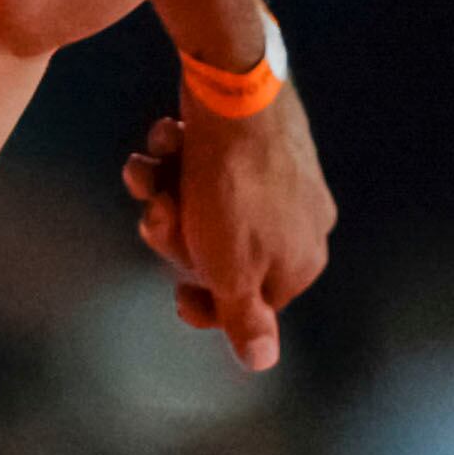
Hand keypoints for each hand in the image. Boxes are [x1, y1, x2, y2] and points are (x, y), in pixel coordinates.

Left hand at [121, 81, 334, 372]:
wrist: (235, 90)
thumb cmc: (234, 190)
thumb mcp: (232, 270)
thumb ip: (244, 319)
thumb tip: (262, 364)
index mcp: (302, 262)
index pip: (250, 305)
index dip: (206, 301)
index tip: (177, 296)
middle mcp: (299, 220)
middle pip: (220, 254)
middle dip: (177, 235)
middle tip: (158, 212)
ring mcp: (278, 178)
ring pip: (204, 206)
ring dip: (165, 190)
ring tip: (151, 169)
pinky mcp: (252, 141)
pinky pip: (206, 164)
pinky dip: (176, 156)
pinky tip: (167, 138)